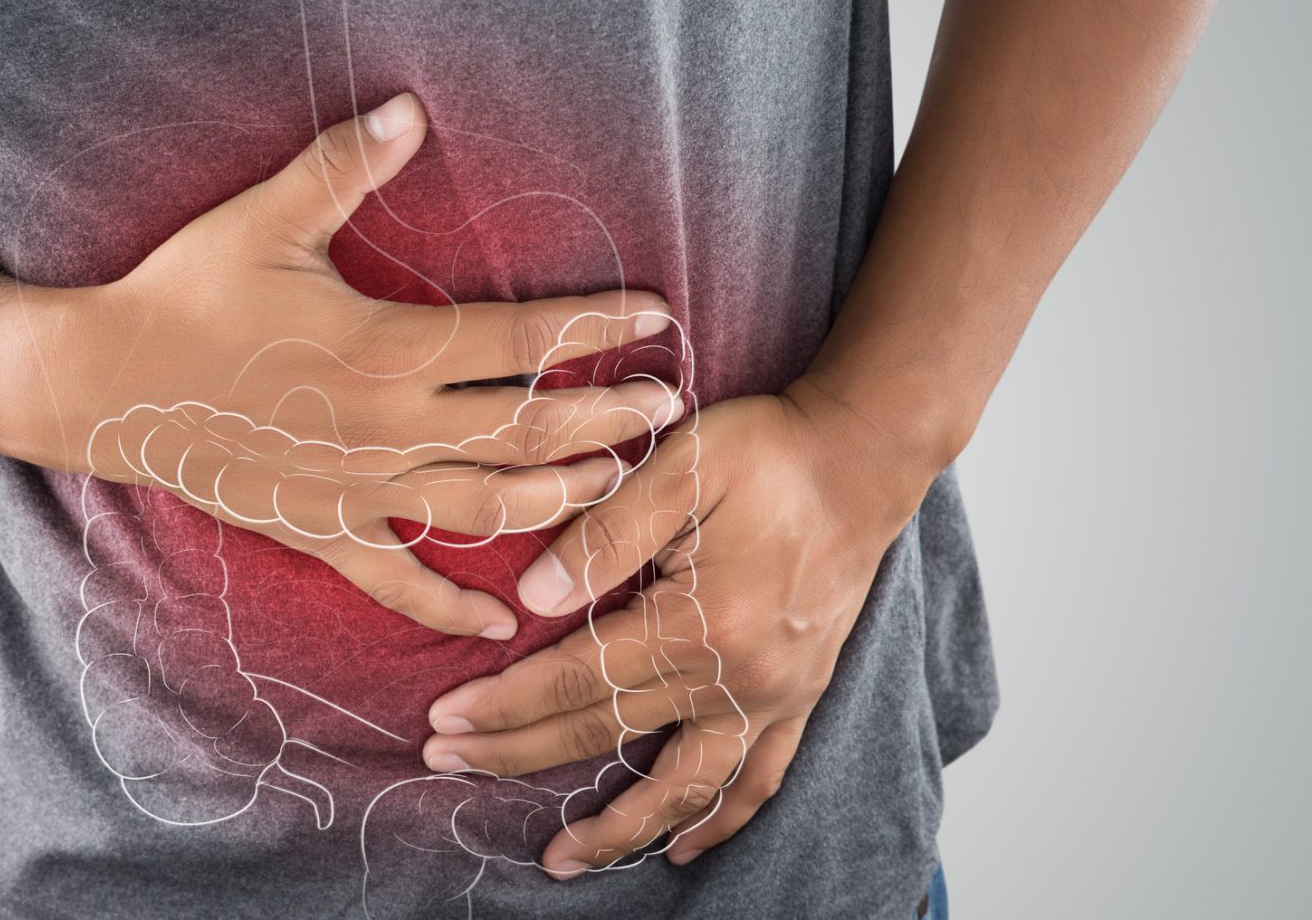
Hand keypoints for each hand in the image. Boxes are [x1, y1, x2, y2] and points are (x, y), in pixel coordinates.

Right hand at [8, 92, 681, 638]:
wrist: (105, 384)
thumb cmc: (186, 293)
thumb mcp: (266, 218)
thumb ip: (345, 164)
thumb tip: (412, 109)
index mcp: (388, 348)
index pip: (522, 342)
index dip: (597, 328)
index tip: (656, 317)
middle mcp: (390, 428)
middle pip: (528, 433)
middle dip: (609, 423)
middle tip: (670, 411)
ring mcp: (360, 489)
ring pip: (487, 509)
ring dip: (562, 501)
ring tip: (620, 488)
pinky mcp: (324, 531)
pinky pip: (400, 584)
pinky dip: (451, 609)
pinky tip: (501, 624)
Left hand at [416, 380, 937, 874]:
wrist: (865, 456)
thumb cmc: (771, 452)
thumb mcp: (682, 465)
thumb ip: (604, 534)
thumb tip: (532, 599)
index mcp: (701, 621)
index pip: (576, 678)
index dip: (504, 704)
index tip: (446, 720)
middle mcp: (739, 676)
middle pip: (608, 732)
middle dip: (519, 753)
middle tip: (449, 763)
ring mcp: (774, 696)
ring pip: (684, 786)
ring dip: (619, 830)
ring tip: (561, 860)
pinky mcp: (800, 697)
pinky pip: (757, 781)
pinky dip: (718, 821)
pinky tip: (680, 848)